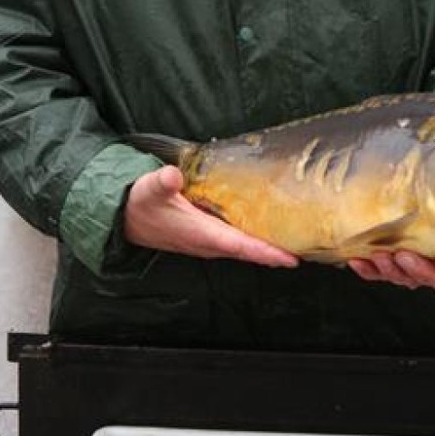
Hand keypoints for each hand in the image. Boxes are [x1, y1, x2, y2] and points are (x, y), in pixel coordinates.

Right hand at [124, 166, 298, 267]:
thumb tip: (171, 176)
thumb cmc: (140, 204)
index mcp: (202, 234)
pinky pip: (239, 241)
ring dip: (270, 248)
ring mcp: (210, 242)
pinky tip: (271, 230)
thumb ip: (161, 182)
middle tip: (309, 249)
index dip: (266, 252)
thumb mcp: (149, 189)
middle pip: (251, 250)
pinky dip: (257, 240)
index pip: (241, 246)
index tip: (290, 258)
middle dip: (278, 253)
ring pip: (246, 247)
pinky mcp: (208, 237)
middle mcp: (210, 243)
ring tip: (298, 242)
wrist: (125, 218)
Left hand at [347, 250, 434, 290]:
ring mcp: (416, 269)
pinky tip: (358, 261)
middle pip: (433, 277)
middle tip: (404, 255)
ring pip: (406, 278)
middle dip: (417, 268)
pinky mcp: (393, 269)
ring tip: (379, 255)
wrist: (413, 199)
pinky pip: (381, 274)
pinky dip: (368, 270)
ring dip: (390, 269)